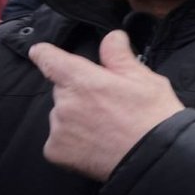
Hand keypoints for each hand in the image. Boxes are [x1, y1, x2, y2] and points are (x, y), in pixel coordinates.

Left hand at [29, 30, 184, 180]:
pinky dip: (72, 139)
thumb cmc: (152, 116)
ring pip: (62, 114)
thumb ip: (119, 56)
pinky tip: (96, 143)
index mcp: (84, 80)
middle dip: (79, 92)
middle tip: (107, 103)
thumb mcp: (144, 78)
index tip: (40, 52)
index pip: (50, 59)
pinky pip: (59, 138)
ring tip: (105, 127)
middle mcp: (65, 103)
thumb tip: (111, 37)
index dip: (45, 53)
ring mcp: (58, 129)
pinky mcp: (56, 152)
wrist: (154, 157)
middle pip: (63, 90)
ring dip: (76, 116)